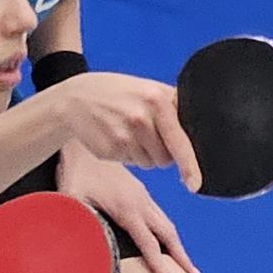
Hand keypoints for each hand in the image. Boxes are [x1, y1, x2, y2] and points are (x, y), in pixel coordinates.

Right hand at [52, 73, 202, 192]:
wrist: (76, 98)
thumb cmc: (118, 94)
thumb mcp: (148, 89)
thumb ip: (173, 106)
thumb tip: (196, 137)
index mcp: (157, 99)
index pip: (181, 140)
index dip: (190, 164)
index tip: (195, 184)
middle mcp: (142, 117)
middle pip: (167, 158)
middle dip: (163, 152)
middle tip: (147, 132)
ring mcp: (125, 135)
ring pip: (151, 163)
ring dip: (145, 154)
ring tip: (129, 131)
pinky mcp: (111, 150)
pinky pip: (133, 163)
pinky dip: (128, 155)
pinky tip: (117, 136)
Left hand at [55, 142, 199, 272]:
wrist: (82, 144)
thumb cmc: (75, 171)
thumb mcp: (72, 199)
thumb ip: (79, 221)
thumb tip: (79, 246)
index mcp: (127, 208)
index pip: (149, 243)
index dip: (160, 265)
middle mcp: (140, 202)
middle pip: (168, 234)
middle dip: (182, 256)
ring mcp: (142, 195)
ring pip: (167, 223)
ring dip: (177, 244)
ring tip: (186, 263)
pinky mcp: (140, 191)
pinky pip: (160, 214)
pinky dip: (167, 231)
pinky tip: (167, 240)